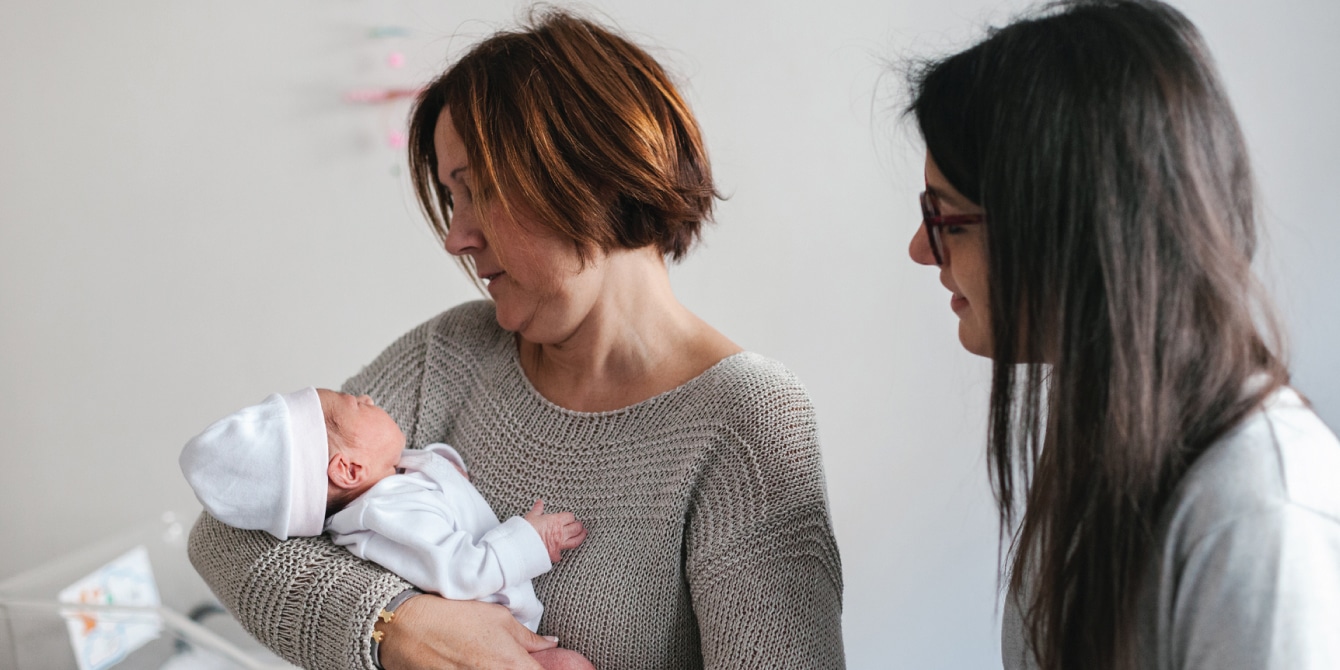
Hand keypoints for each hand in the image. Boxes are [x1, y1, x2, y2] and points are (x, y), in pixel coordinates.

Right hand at [379, 595, 555, 669]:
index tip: (543, 665)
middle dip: (524, 669)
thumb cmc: (454, 617)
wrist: (407, 628)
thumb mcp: (498, 618)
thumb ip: (528, 637)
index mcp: (513, 665)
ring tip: (484, 659)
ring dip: (499, 669)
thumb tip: (550, 643)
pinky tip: (472, 665)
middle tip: (513, 660)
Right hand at [523, 500, 586, 562]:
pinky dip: (562, 553)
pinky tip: (563, 553)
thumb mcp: (531, 516)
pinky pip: (562, 554)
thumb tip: (539, 502)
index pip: (570, 517)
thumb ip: (538, 509)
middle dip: (578, 526)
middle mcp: (560, 532)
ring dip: (580, 537)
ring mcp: (559, 544)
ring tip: (583, 534)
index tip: (570, 518)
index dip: (571, 517)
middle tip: (580, 525)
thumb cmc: (526, 530)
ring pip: (575, 540)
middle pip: (576, 528)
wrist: (522, 545)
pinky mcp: (555, 554)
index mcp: (556, 521)